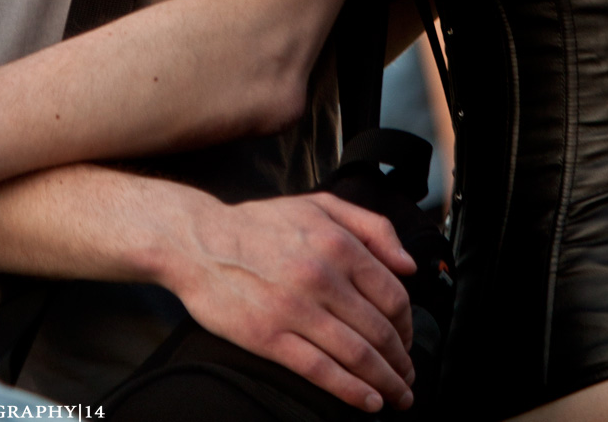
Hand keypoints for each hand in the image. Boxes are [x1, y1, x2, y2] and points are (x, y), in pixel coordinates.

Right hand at [171, 190, 415, 412]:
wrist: (199, 241)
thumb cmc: (259, 225)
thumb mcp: (318, 205)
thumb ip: (371, 226)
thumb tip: (408, 264)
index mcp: (337, 242)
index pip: (393, 295)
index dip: (407, 325)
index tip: (407, 341)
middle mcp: (321, 275)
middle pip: (380, 331)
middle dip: (401, 362)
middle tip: (407, 377)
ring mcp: (295, 308)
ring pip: (358, 355)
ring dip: (386, 382)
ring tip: (396, 395)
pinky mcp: (269, 336)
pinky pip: (321, 370)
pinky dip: (352, 391)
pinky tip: (368, 401)